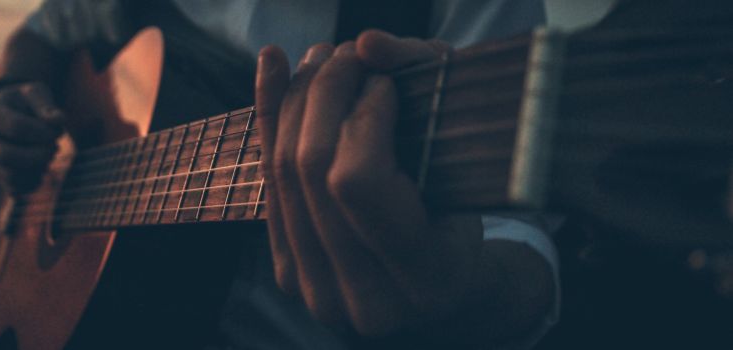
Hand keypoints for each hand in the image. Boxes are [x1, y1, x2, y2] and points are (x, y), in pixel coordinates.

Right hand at [0, 82, 64, 193]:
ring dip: (38, 167)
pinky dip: (34, 180)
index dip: (43, 132)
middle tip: (55, 148)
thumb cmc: (27, 102)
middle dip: (38, 154)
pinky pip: (15, 188)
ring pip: (10, 175)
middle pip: (6, 155)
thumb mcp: (36, 93)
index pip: (16, 127)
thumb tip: (59, 120)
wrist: (14, 113)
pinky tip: (41, 166)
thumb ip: (46, 105)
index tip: (60, 131)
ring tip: (48, 154)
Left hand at [255, 30, 552, 340]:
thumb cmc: (467, 215)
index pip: (357, 180)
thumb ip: (429, 90)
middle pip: (309, 171)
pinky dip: (268, 118)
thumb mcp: (471, 157)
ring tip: (322, 58)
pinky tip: (273, 66)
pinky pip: (267, 184)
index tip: (385, 81)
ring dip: (296, 99)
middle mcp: (364, 298)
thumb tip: (367, 45)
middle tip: (348, 54)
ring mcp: (317, 290)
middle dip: (325, 94)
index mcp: (423, 278)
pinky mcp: (289, 272)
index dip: (364, 115)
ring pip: (281, 173)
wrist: (444, 288)